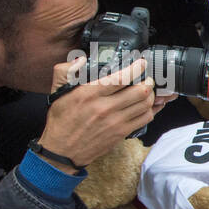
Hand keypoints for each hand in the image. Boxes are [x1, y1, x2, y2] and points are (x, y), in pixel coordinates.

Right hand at [38, 56, 158, 169]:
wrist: (62, 150)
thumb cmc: (61, 120)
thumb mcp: (57, 92)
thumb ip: (66, 71)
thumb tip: (81, 59)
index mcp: (89, 94)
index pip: (121, 78)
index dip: (136, 68)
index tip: (141, 63)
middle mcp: (105, 108)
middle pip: (140, 91)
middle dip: (148, 82)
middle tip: (146, 78)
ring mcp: (116, 122)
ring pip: (146, 105)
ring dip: (151, 95)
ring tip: (147, 91)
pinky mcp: (122, 133)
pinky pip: (145, 119)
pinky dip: (150, 110)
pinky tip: (146, 106)